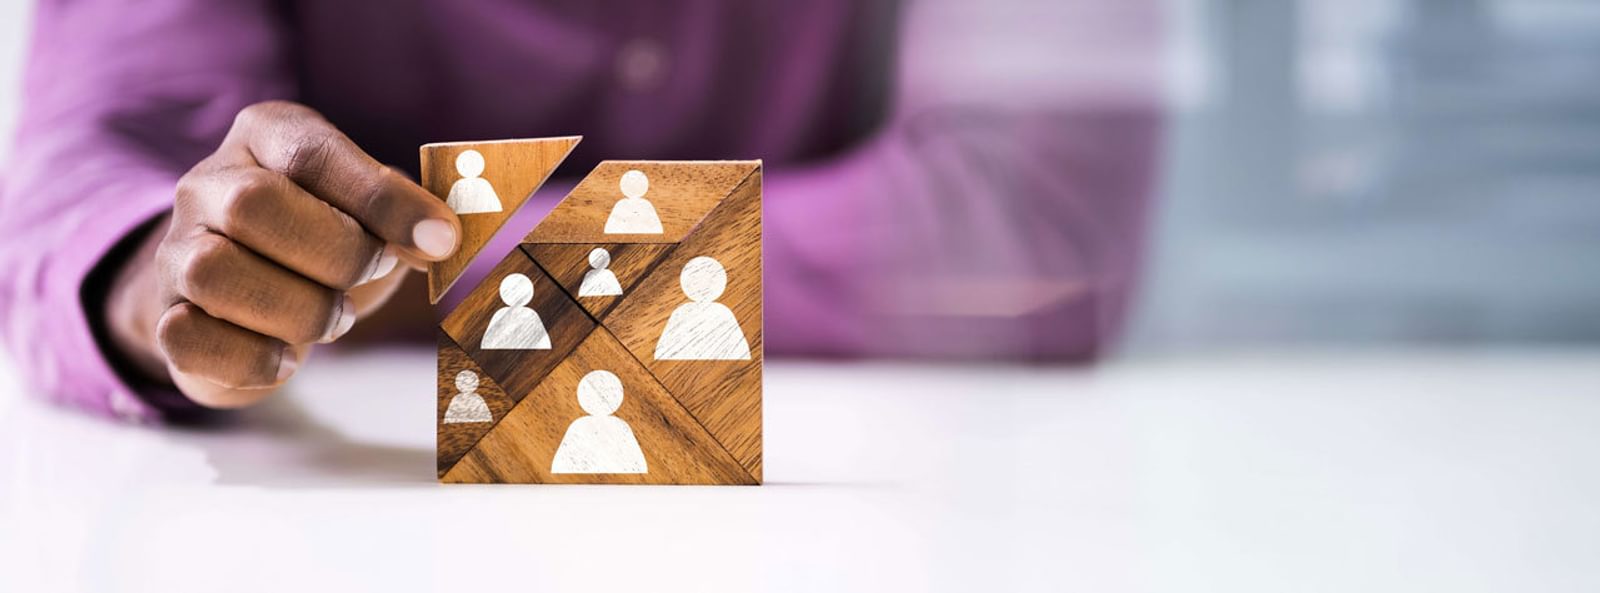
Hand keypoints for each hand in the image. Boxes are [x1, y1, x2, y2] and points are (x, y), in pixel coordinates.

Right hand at [106, 101, 459, 407]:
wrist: (243, 301)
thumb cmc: (324, 244)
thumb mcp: (369, 213)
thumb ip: (408, 215)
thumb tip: (442, 238)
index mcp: (265, 136)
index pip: (314, 154)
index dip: (383, 200)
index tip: (440, 241)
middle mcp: (207, 184)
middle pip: (253, 205)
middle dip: (334, 253)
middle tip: (369, 274)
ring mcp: (174, 251)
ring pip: (214, 271)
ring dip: (296, 308)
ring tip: (332, 318)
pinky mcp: (164, 318)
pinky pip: (187, 336)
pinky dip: (252, 357)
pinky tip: (287, 358)